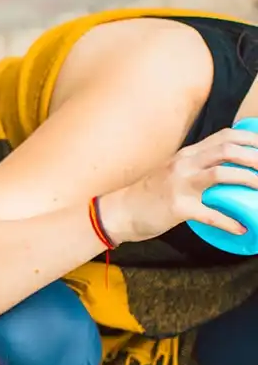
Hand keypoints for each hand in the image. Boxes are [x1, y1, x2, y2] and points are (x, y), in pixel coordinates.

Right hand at [103, 127, 257, 243]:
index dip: (250, 139)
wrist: (120, 212)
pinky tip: (241, 228)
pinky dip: (229, 222)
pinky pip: (210, 214)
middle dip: (255, 157)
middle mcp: (185, 165)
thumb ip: (194, 168)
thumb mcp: (172, 173)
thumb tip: (223, 171)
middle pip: (227, 150)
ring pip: (221, 173)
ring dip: (249, 180)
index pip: (224, 137)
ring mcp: (180, 185)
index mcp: (186, 155)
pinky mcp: (178, 208)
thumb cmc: (148, 196)